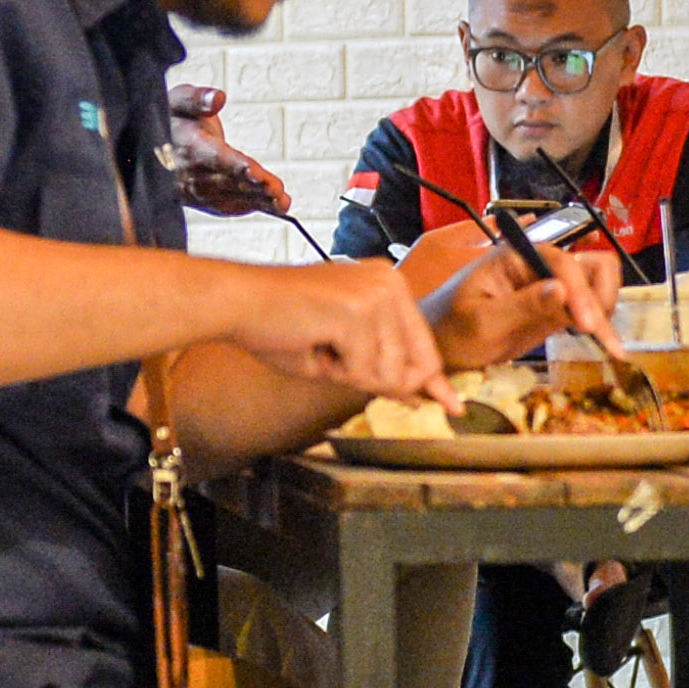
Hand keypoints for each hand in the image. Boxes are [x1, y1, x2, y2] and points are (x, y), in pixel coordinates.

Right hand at [165, 85, 295, 217]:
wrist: (145, 143)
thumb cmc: (168, 116)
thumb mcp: (176, 98)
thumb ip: (196, 98)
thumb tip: (218, 98)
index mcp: (185, 145)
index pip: (213, 157)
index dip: (235, 166)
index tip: (257, 173)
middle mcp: (187, 173)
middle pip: (225, 182)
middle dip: (253, 188)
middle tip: (279, 193)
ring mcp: (191, 190)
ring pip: (228, 197)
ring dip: (256, 201)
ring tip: (282, 203)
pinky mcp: (197, 199)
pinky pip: (223, 206)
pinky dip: (246, 207)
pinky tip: (269, 207)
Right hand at [218, 260, 445, 399]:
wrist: (238, 302)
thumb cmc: (279, 324)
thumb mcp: (340, 349)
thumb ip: (381, 367)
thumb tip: (416, 395)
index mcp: (387, 284)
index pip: (422, 342)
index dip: (430, 379)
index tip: (450, 404)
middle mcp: (390, 283)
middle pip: (411, 365)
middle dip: (374, 379)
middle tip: (330, 353)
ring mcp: (377, 295)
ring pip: (388, 372)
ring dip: (349, 374)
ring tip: (318, 344)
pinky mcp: (358, 311)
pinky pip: (363, 370)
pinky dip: (336, 370)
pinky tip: (314, 343)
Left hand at [420, 240, 616, 368]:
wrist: (442, 350)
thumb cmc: (451, 331)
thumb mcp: (482, 322)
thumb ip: (522, 306)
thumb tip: (562, 290)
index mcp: (515, 256)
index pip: (560, 261)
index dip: (580, 290)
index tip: (588, 325)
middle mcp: (537, 265)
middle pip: (589, 264)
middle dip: (601, 296)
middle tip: (600, 335)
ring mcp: (549, 287)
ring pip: (595, 283)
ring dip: (606, 308)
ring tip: (605, 343)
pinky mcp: (555, 309)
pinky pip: (587, 308)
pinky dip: (599, 324)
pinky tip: (604, 347)